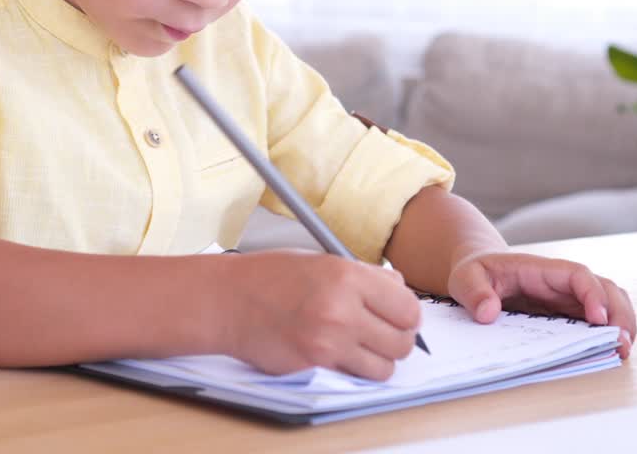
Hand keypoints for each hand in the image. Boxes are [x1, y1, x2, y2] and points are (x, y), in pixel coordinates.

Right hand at [220, 250, 421, 380]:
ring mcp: (328, 341)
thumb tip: (399, 290)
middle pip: (402, 340)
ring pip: (384, 367)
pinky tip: (339, 354)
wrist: (228, 301)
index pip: (408, 307)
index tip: (399, 316)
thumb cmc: (269, 278)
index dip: (407, 315)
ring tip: (361, 347)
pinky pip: (355, 376)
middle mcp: (342, 308)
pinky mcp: (315, 364)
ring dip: (378, 360)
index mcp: (347, 275)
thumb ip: (365, 276)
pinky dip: (353, 370)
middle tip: (383, 334)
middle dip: (397, 339)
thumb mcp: (322, 261)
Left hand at [446, 252, 636, 358]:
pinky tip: (610, 351)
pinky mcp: (569, 313)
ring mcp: (569, 298)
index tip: (598, 319)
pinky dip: (610, 333)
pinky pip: (598, 320)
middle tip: (621, 343)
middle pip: (605, 288)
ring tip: (621, 350)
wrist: (479, 272)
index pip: (578, 275)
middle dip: (619, 314)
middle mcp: (563, 282)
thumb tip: (488, 314)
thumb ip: (475, 292)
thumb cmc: (475, 272)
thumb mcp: (465, 278)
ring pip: (610, 303)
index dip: (592, 294)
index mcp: (541, 269)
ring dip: (621, 324)